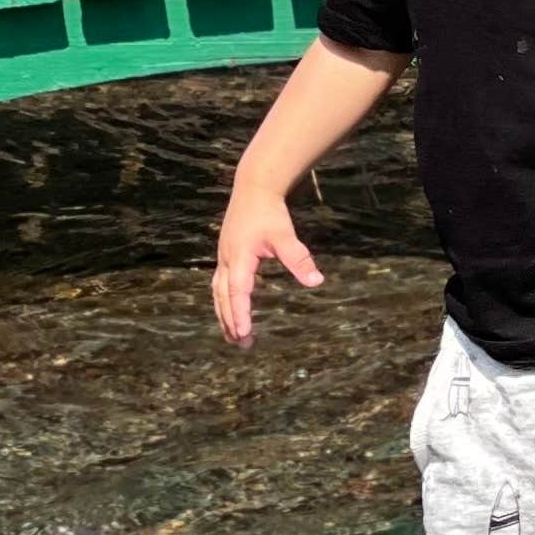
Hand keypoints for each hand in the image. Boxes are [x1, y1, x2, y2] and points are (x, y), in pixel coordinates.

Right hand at [213, 180, 323, 347]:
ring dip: (224, 314)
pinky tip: (229, 310)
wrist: (253, 189)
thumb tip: (316, 281)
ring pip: (218, 293)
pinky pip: (219, 284)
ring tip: (233, 335)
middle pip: (223, 298)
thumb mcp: (285, 236)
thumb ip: (299, 259)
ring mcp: (223, 258)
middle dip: (231, 321)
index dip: (240, 313)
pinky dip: (223, 301)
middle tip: (242, 344)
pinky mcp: (226, 255)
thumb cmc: (269, 213)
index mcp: (239, 258)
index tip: (244, 333)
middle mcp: (226, 260)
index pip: (237, 292)